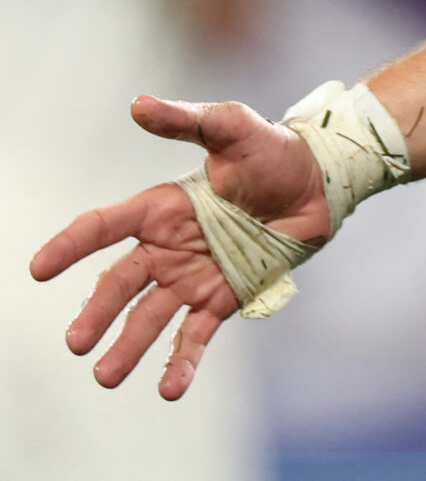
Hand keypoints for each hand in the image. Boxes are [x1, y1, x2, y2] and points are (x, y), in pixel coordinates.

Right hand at [26, 97, 328, 399]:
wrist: (318, 183)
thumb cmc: (272, 151)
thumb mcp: (232, 128)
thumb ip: (187, 120)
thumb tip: (139, 104)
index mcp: (160, 207)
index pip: (104, 227)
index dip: (70, 246)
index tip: (39, 269)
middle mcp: (167, 247)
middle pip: (120, 282)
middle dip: (96, 312)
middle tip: (76, 341)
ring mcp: (192, 276)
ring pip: (150, 317)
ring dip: (128, 347)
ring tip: (106, 376)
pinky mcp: (222, 297)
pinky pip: (194, 334)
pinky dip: (180, 362)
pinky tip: (168, 389)